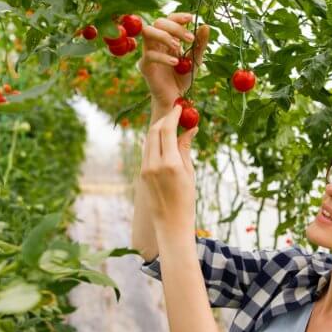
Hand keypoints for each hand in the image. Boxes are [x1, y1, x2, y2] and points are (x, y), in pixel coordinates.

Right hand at [138, 12, 209, 108]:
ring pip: (148, 32)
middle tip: (189, 39)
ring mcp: (148, 52)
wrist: (176, 98)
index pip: (169, 19)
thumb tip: (205, 25)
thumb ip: (199, 44)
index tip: (191, 18)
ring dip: (164, 36)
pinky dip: (163, 57)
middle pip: (158, 22)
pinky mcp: (145, 65)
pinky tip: (175, 63)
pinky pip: (149, 55)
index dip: (178, 16)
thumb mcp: (195, 59)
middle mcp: (156, 42)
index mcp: (167, 37)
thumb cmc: (183, 77)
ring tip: (178, 46)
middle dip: (175, 27)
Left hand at [140, 103, 199, 234]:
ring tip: (171, 126)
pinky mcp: (141, 174)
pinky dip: (155, 142)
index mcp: (170, 164)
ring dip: (158, 129)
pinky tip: (165, 141)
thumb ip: (186, 148)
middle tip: (175, 114)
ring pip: (148, 140)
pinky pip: (146, 151)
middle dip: (164, 119)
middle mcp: (154, 164)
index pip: (167, 130)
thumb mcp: (189, 172)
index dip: (172, 116)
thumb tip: (190, 128)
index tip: (179, 108)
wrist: (171, 223)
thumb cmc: (186, 199)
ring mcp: (145, 169)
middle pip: (154, 131)